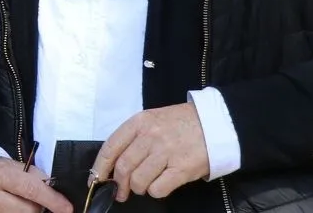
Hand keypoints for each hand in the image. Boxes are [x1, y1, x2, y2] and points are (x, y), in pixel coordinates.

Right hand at [0, 156, 73, 212]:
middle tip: (39, 202)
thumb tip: (59, 198)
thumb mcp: (15, 166)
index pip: (30, 189)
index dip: (52, 200)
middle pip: (28, 211)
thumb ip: (36, 180)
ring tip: (21, 204)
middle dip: (40, 208)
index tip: (67, 208)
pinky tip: (15, 210)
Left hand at [92, 103, 210, 200]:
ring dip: (139, 188)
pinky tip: (162, 184)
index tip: (95, 180)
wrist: (216, 123)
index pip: (110, 148)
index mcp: (140, 122)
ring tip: (146, 184)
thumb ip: (133, 138)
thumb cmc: (181, 124)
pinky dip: (156, 191)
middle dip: (118, 185)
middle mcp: (151, 136)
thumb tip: (113, 165)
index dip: (99, 168)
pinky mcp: (182, 168)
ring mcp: (166, 152)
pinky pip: (158, 189)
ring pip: (138, 181)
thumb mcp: (153, 120)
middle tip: (121, 192)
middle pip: (123, 167)